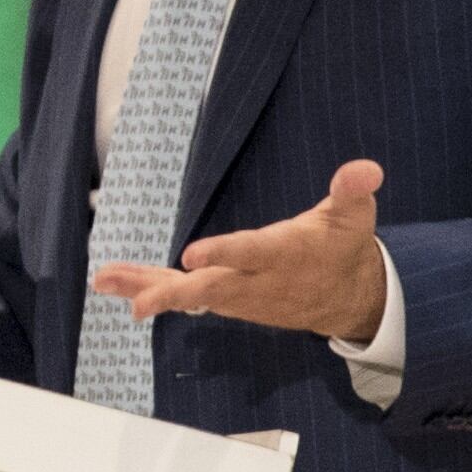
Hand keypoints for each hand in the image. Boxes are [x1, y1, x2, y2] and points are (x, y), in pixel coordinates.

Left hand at [92, 159, 387, 341]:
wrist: (349, 300)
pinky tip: (116, 286)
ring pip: (189, 296)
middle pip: (212, 290)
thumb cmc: (343, 247)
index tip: (192, 256)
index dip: (224, 254)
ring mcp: (239, 296)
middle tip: (138, 302)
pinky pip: (185, 298)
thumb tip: (366, 169)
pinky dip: (150, 290)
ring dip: (146, 289)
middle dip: (173, 294)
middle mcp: (257, 281)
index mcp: (285, 254)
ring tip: (105, 281)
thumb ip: (354, 191)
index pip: (251, 254)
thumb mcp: (355, 216)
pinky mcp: (226, 300)